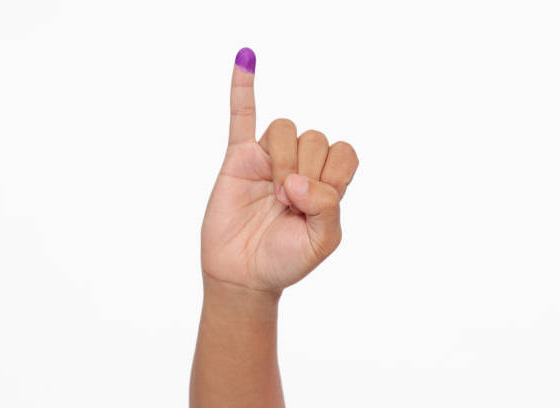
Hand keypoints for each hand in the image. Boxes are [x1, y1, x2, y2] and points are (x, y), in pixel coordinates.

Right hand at [201, 48, 358, 293]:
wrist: (243, 275)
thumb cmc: (285, 260)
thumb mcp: (323, 242)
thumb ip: (328, 207)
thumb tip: (296, 179)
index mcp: (326, 184)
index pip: (344, 152)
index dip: (334, 172)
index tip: (315, 202)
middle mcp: (301, 166)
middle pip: (315, 137)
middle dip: (306, 170)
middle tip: (288, 204)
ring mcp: (269, 160)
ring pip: (286, 128)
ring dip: (284, 158)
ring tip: (275, 192)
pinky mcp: (239, 159)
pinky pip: (242, 116)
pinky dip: (243, 88)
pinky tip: (246, 58)